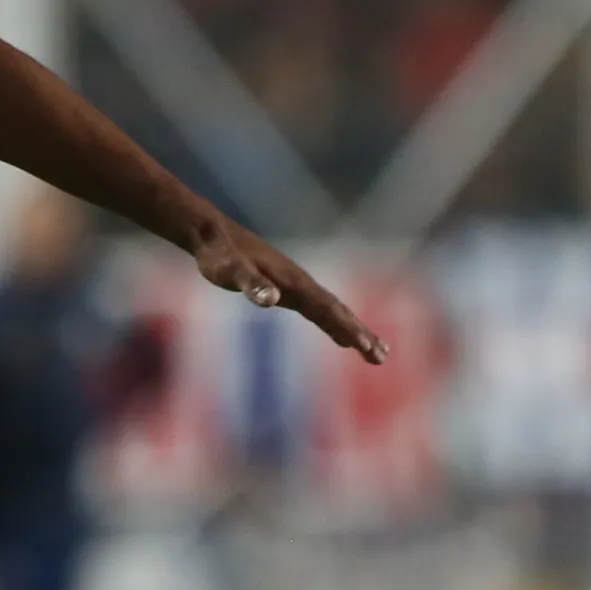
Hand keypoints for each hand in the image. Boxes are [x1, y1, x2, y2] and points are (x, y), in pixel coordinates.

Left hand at [188, 216, 387, 363]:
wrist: (210, 232)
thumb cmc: (217, 254)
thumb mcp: (228, 270)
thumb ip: (249, 283)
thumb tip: (271, 299)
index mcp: (291, 282)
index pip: (327, 309)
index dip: (347, 328)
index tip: (367, 348)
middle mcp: (299, 282)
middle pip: (337, 311)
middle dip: (359, 333)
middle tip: (381, 357)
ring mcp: (294, 284)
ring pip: (331, 309)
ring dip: (353, 329)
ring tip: (373, 350)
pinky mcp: (285, 287)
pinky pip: (318, 308)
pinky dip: (334, 322)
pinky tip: (340, 335)